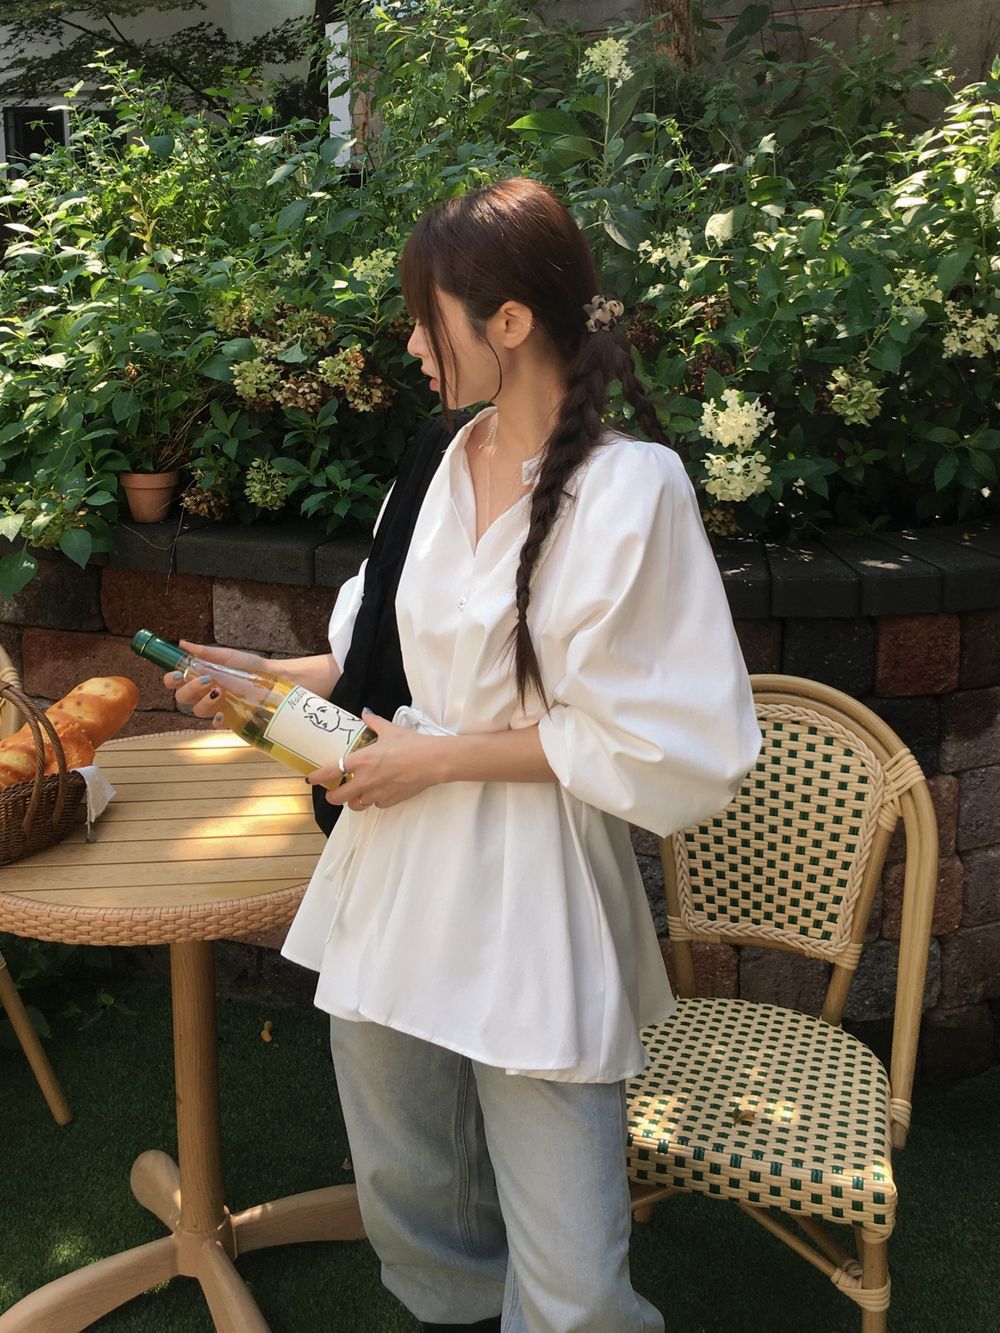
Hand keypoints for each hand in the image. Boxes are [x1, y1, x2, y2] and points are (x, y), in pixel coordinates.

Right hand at [162, 641, 267, 726]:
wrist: (274, 678)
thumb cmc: (250, 666)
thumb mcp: (228, 656)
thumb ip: (205, 652)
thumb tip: (182, 643)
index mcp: (201, 676)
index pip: (176, 681)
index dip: (171, 680)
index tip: (179, 675)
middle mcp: (204, 693)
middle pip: (182, 698)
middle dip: (189, 690)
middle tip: (206, 681)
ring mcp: (215, 707)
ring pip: (196, 711)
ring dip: (204, 702)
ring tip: (219, 692)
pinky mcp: (228, 719)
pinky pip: (215, 724)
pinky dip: (216, 720)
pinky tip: (222, 713)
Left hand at [308, 710, 438, 811]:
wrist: (432, 761)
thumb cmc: (411, 744)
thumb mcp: (390, 730)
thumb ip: (374, 723)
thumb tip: (366, 714)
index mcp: (362, 760)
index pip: (332, 771)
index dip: (317, 777)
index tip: (311, 778)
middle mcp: (365, 780)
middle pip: (338, 797)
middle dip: (332, 796)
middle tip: (332, 792)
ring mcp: (377, 793)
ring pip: (356, 805)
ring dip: (352, 800)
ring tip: (355, 794)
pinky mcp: (390, 801)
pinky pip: (375, 804)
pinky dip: (373, 800)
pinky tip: (378, 792)